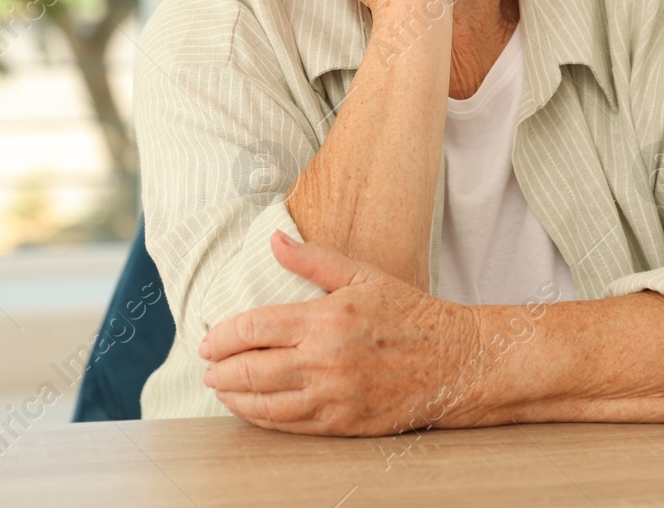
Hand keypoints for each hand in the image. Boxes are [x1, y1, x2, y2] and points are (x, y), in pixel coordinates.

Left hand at [201, 230, 483, 435]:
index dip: (222, 335)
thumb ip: (313, 260)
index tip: (208, 337)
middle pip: (250, 368)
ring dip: (233, 396)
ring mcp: (332, 396)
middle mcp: (324, 360)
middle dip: (219, 368)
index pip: (253, 328)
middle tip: (207, 365)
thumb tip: (274, 239)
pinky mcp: (342, 423)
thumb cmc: (412, 316)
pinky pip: (288, 425)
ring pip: (263, 403)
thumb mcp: (363, 276)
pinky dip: (260, 418)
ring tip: (220, 387)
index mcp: (325, 319)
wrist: (456, 363)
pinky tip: (250, 409)